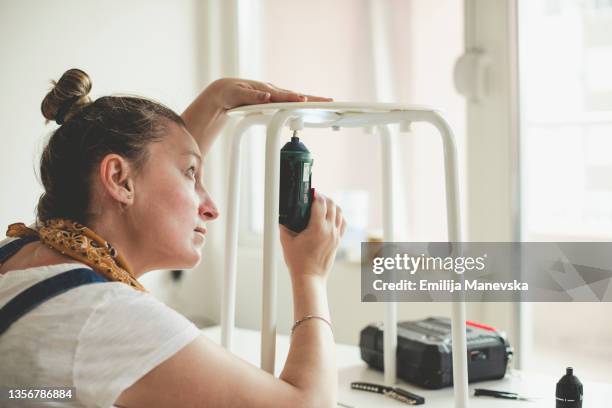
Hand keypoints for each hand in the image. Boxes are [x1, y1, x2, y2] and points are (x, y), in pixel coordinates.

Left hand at [209, 78, 332, 110]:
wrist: (225, 91)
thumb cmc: (230, 93)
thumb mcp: (238, 95)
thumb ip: (252, 96)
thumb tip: (267, 95)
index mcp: (266, 90)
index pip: (284, 96)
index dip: (295, 99)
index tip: (305, 101)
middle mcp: (273, 91)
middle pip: (296, 95)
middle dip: (313, 99)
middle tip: (329, 101)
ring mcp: (275, 95)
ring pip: (296, 98)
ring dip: (312, 100)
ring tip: (327, 103)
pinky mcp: (275, 100)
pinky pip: (291, 102)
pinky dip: (303, 103)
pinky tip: (311, 107)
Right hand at [279, 190, 346, 281]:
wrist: (310, 277)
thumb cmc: (298, 262)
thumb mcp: (286, 241)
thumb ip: (283, 226)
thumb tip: (280, 215)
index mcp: (317, 228)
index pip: (320, 203)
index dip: (315, 195)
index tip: (310, 192)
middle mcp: (329, 230)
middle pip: (332, 205)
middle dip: (324, 197)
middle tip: (315, 196)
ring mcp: (336, 236)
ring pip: (339, 212)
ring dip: (332, 205)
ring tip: (323, 203)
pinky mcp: (338, 241)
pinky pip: (343, 223)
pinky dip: (338, 215)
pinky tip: (331, 215)